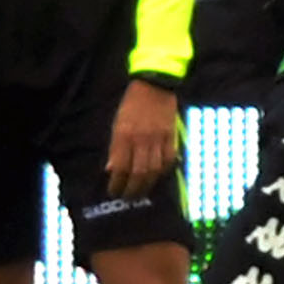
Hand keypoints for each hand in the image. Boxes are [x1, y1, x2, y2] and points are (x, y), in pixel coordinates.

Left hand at [105, 79, 179, 197]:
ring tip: (141, 192)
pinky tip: (158, 175)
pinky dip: (164, 170)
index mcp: (124, 136)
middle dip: (132, 189)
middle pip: (138, 172)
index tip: (113, 192)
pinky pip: (169, 159)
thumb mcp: (117, 123)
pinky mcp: (171, 136)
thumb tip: (111, 168)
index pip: (120, 167)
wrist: (154, 85)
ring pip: (154, 169)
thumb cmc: (131, 105)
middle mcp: (141, 140)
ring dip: (147, 184)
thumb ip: (115, 147)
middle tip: (127, 198)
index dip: (117, 183)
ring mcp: (158, 139)